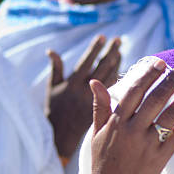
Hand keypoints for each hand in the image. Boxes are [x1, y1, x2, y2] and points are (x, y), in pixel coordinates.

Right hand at [47, 35, 120, 157]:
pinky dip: (120, 78)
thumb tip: (51, 50)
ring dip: (117, 63)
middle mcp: (85, 91)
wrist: (61, 137)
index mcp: (72, 84)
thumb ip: (56, 69)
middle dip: (110, 52)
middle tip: (118, 40)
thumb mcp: (52, 89)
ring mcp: (96, 99)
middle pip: (102, 67)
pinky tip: (122, 69)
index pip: (86, 61)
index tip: (103, 36)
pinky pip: (115, 90)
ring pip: (110, 77)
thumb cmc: (55, 110)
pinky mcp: (103, 108)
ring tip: (120, 51)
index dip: (95, 49)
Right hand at [89, 59, 173, 173]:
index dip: (148, 75)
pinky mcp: (159, 159)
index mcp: (116, 123)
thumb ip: (100, 107)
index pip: (134, 92)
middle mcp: (132, 132)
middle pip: (155, 99)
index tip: (160, 62)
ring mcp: (147, 146)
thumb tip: (95, 82)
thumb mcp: (97, 135)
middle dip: (171, 80)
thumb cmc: (102, 163)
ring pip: (169, 117)